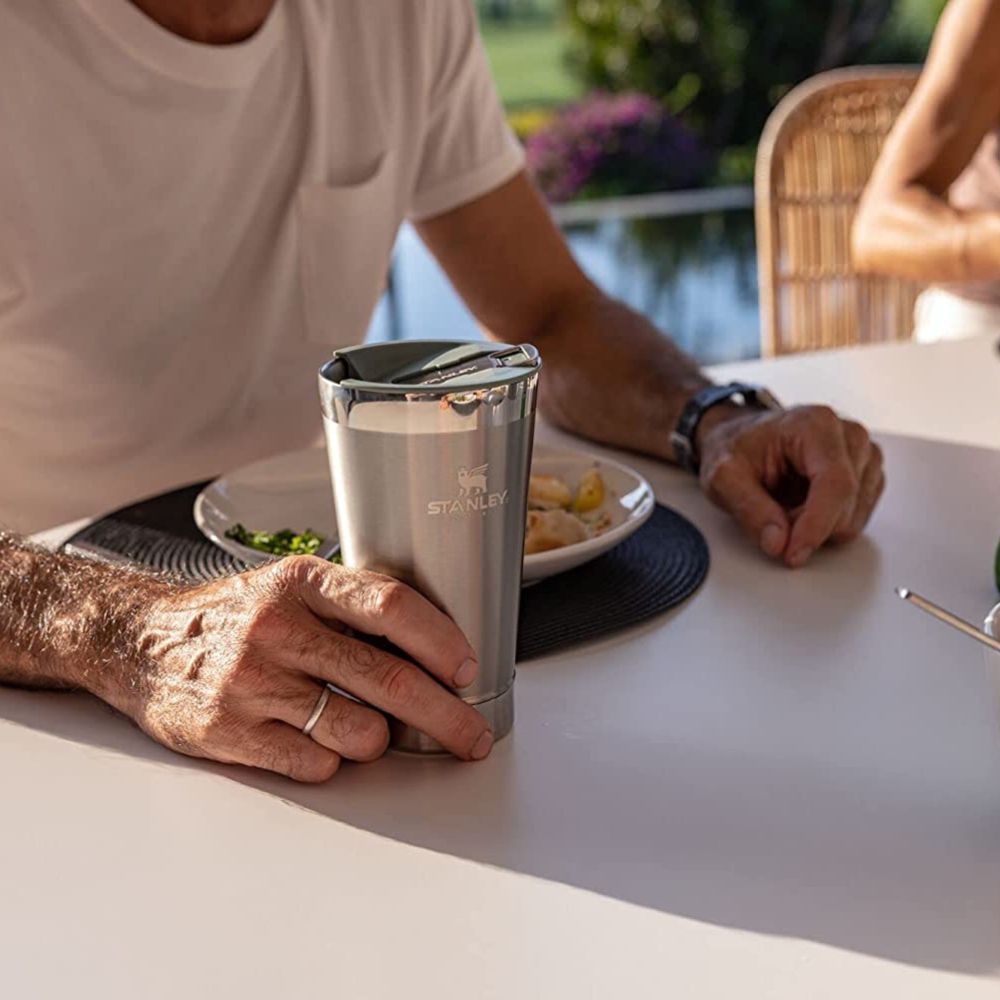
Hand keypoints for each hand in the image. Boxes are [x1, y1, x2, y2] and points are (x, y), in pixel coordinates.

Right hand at [115, 558, 491, 780]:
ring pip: (359, 732)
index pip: (391, 605)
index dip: (441, 641)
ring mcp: (251, 682)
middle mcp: (277, 628)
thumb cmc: (236, 615)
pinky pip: (317, 765)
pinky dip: (331, 760)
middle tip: (470, 735)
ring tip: (361, 725)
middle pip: (388, 678)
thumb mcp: (291, 585)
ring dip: (378, 738)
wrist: (142, 643)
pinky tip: (314, 739)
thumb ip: (354, 604)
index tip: (467, 669)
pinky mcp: (229, 732)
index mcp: (301, 581)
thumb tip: (436, 643)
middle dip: (445, 715)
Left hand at [697, 405, 884, 566]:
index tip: (794, 553)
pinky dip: (825, 526)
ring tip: (783, 506)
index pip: (835, 484)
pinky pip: (854, 521)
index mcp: (817, 425)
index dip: (816, 525)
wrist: (742, 438)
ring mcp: (864, 457)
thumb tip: (778, 543)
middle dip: (805, 526)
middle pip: (846, 505)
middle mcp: (850, 436)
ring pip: (853, 519)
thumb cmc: (736, 449)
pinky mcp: (867, 478)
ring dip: (815, 527)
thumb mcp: (723, 476)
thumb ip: (748, 508)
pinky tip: (801, 507)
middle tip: (769, 516)